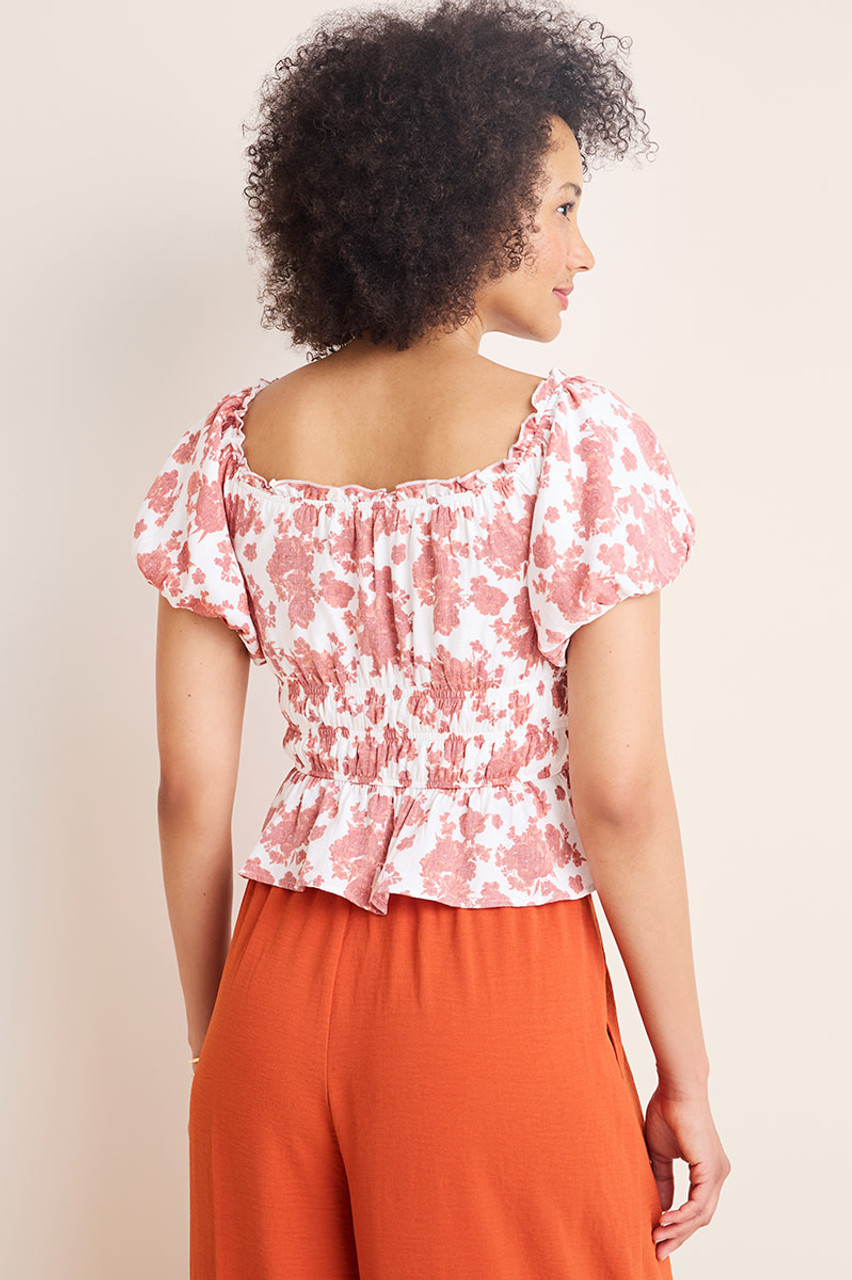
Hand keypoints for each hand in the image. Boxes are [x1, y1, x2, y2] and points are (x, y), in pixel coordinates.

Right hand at [644, 1084, 730, 1261]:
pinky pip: (698, 1203)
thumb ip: (663, 1180)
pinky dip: (682, 1215)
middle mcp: (718, 1175)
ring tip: (656, 1236)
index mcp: (709, 1171)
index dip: (678, 1227)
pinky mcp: (711, 1169)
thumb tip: (661, 1207)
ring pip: (701, 1215)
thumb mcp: (661, 1154)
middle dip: (679, 1236)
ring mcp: (718, 1173)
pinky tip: (664, 1220)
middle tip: (657, 1248)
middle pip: (701, 1218)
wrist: (676, 1089)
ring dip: (677, 1229)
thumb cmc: (667, 1113)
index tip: (658, 1238)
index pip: (696, 1209)